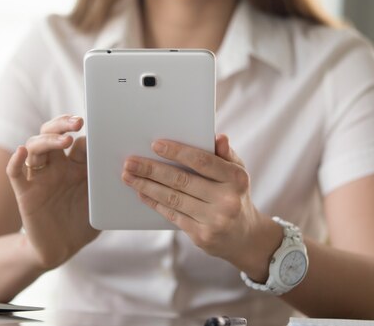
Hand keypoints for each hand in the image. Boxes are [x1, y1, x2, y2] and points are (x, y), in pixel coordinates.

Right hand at [7, 115, 98, 270]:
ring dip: (48, 139)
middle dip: (63, 124)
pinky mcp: (26, 193)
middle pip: (52, 134)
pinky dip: (15, 161)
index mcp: (76, 166)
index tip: (101, 126)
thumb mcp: (100, 201)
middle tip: (79, 122)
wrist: (62, 249)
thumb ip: (108, 183)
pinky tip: (20, 152)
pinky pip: (16, 174)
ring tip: (65, 140)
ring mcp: (39, 178)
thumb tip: (130, 165)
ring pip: (35, 148)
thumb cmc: (82, 223)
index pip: (78, 140)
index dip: (87, 132)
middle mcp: (56, 167)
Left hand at [121, 134, 280, 275]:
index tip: (155, 145)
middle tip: (130, 162)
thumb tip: (217, 137)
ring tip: (128, 176)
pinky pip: (172, 215)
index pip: (202, 161)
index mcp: (236, 179)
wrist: (245, 237)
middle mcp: (226, 200)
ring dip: (146, 186)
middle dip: (152, 170)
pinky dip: (154, 202)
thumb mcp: (237, 173)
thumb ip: (225, 154)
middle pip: (182, 181)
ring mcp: (214, 220)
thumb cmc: (235, 195)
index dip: (177, 152)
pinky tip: (141, 193)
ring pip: (173, 199)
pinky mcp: (201, 236)